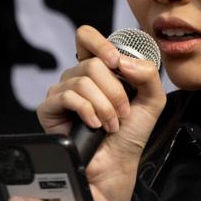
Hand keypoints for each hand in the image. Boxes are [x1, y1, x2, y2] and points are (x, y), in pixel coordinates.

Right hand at [36, 25, 165, 200]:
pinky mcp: (49, 109)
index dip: (100, 44)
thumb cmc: (131, 133)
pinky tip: (94, 124)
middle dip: (114, 91)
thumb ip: (148, 74)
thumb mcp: (151, 99)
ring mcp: (61, 92)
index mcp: (98, 69)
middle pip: (92, 63)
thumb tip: (121, 60)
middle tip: (122, 113)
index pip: (86, 37)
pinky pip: (67, 97)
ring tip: (111, 123)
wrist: (118, 163)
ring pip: (82, 81)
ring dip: (104, 105)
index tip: (116, 63)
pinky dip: (87, 111)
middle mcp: (77, 76)